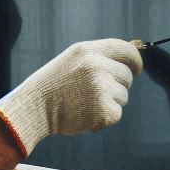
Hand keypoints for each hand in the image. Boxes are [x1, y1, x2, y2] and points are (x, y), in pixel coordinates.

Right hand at [0, 38, 143, 156]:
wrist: (32, 109)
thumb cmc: (53, 86)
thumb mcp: (73, 61)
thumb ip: (99, 57)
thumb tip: (133, 53)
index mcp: (88, 50)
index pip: (127, 50)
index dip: (135, 61)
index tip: (136, 70)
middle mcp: (96, 66)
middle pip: (127, 76)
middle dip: (117, 86)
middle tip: (93, 93)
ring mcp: (100, 88)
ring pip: (123, 97)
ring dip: (109, 103)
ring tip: (84, 103)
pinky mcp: (103, 109)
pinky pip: (116, 114)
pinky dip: (104, 118)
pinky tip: (84, 115)